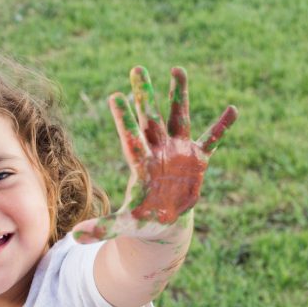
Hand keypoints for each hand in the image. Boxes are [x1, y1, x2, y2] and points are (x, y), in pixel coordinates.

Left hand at [74, 66, 236, 242]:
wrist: (163, 223)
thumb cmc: (141, 222)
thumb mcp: (122, 226)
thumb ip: (101, 228)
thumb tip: (73, 238)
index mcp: (141, 165)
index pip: (131, 138)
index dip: (125, 118)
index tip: (116, 96)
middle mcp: (158, 152)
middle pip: (151, 118)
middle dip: (145, 94)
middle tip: (136, 68)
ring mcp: (178, 152)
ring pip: (179, 118)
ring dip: (179, 95)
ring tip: (177, 69)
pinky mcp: (196, 160)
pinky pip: (212, 141)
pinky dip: (222, 127)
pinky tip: (233, 110)